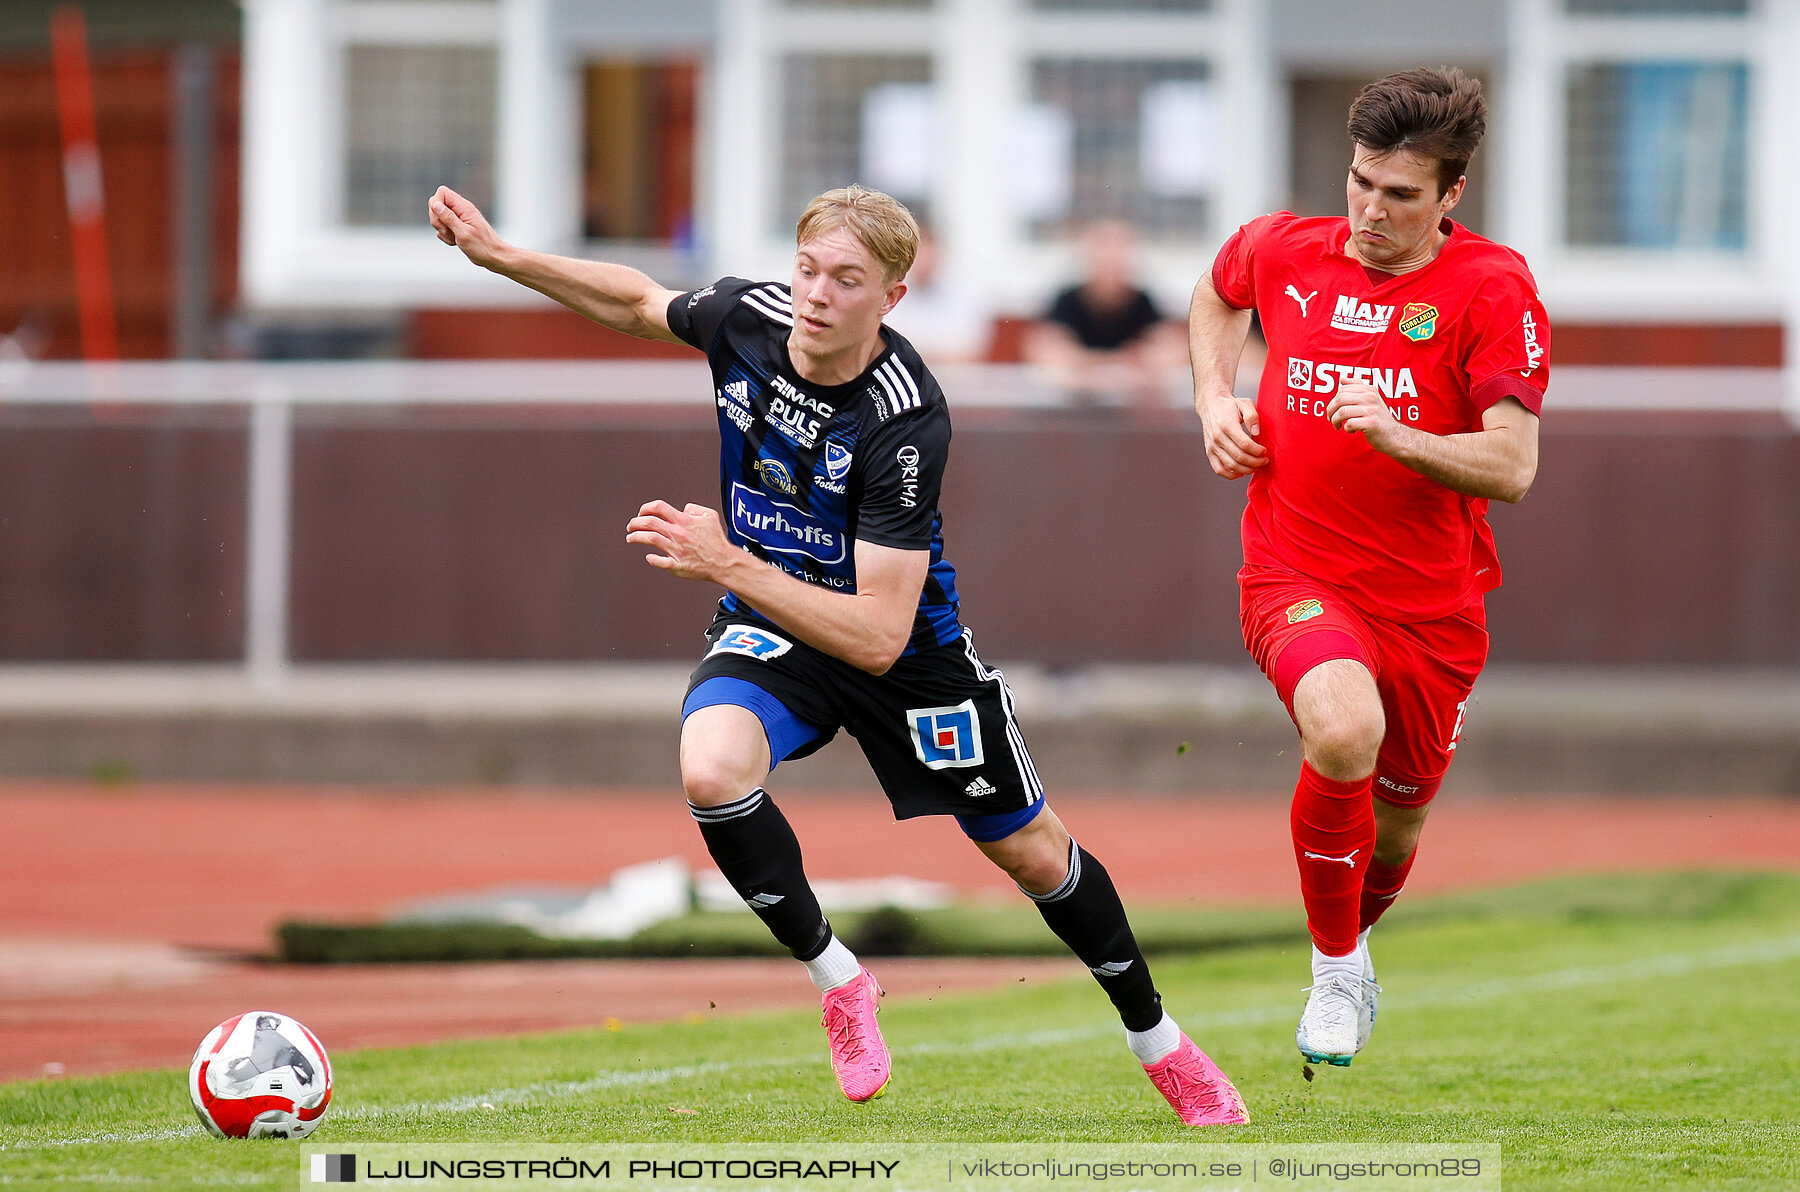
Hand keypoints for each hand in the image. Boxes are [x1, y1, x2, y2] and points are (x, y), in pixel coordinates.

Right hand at [427, 185, 504, 269]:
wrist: (493, 257)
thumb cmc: (482, 246)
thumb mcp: (463, 232)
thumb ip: (448, 218)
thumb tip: (435, 203)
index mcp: (464, 207)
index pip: (442, 192)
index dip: (436, 203)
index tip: (442, 218)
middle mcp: (460, 210)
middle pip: (436, 205)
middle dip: (438, 220)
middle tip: (451, 232)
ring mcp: (458, 218)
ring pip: (438, 218)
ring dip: (442, 231)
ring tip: (456, 238)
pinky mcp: (456, 228)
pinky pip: (442, 229)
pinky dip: (446, 237)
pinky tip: (456, 242)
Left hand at [625, 500, 741, 582]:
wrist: (724, 562)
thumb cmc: (717, 539)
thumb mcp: (710, 516)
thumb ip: (694, 508)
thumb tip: (682, 510)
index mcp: (684, 521)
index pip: (658, 507)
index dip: (646, 508)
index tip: (641, 513)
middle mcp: (677, 534)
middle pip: (649, 523)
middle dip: (635, 523)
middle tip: (630, 526)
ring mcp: (676, 550)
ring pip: (650, 539)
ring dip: (636, 537)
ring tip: (630, 538)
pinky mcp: (677, 565)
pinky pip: (659, 561)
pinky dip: (652, 559)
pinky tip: (649, 557)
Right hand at [1196, 393, 1266, 478]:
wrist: (1211, 406)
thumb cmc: (1230, 406)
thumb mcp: (1244, 404)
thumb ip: (1253, 416)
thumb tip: (1256, 432)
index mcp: (1227, 425)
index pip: (1245, 444)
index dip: (1257, 451)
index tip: (1265, 451)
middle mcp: (1217, 438)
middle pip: (1239, 457)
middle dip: (1255, 462)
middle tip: (1264, 460)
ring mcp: (1212, 447)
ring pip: (1231, 466)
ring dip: (1246, 469)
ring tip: (1256, 466)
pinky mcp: (1209, 453)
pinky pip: (1220, 469)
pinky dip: (1232, 474)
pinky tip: (1242, 471)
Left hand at [1327, 381, 1406, 454]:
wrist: (1394, 435)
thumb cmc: (1378, 418)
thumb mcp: (1371, 399)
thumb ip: (1357, 387)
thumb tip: (1342, 378)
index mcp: (1369, 389)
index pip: (1342, 390)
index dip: (1333, 401)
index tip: (1333, 410)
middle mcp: (1371, 397)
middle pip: (1340, 399)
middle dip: (1330, 411)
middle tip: (1331, 419)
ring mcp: (1372, 410)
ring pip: (1342, 412)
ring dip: (1335, 421)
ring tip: (1338, 425)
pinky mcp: (1372, 423)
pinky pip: (1349, 424)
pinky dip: (1346, 429)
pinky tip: (1351, 430)